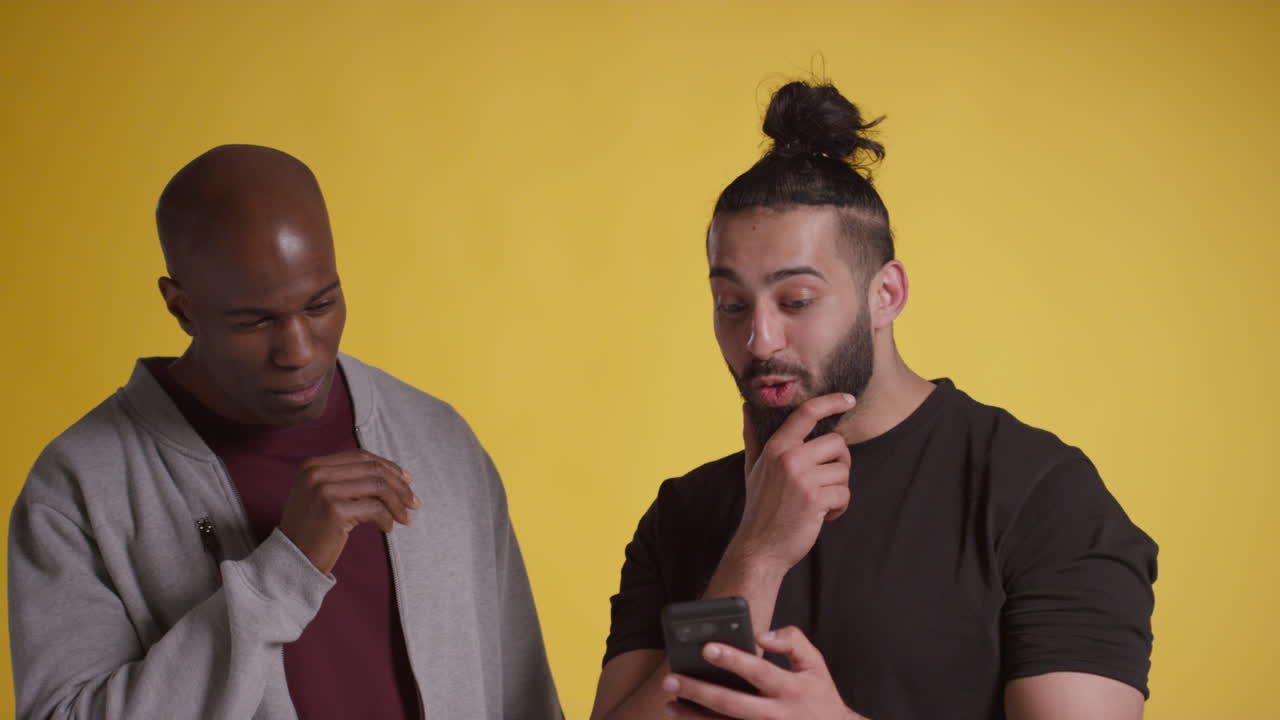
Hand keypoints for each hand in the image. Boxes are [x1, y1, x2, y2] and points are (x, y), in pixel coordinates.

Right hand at [279, 449, 419, 573]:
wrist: (291, 560)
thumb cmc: (312, 530)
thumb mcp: (323, 496)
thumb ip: (348, 480)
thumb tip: (394, 475)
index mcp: (313, 465)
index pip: (361, 456)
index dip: (388, 466)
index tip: (407, 479)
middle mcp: (316, 473)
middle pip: (372, 469)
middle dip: (399, 485)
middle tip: (414, 502)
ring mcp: (324, 490)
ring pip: (377, 486)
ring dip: (397, 503)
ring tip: (405, 518)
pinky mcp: (334, 510)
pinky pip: (374, 508)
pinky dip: (387, 518)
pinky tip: (388, 528)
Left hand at [662, 626, 867, 718]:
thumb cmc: (819, 697)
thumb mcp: (816, 664)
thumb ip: (793, 641)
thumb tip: (763, 636)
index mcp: (791, 689)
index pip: (758, 671)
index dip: (733, 659)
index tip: (707, 647)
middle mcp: (776, 714)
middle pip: (732, 703)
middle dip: (699, 691)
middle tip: (672, 679)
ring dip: (694, 717)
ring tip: (670, 704)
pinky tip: (687, 719)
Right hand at [730, 393, 854, 573]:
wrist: (759, 548)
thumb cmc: (760, 507)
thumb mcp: (753, 468)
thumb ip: (754, 436)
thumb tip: (747, 407)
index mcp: (775, 447)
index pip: (807, 413)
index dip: (830, 402)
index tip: (848, 399)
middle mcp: (789, 457)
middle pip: (837, 443)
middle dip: (838, 463)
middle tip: (825, 481)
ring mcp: (802, 478)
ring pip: (843, 471)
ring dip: (838, 489)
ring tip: (819, 502)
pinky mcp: (816, 499)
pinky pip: (845, 494)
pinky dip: (839, 508)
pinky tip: (822, 516)